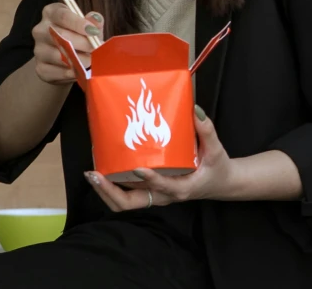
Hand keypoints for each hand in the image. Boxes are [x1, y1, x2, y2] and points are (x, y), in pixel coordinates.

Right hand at [32, 3, 103, 85]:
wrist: (64, 61)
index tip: (93, 31)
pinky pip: (58, 72)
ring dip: (80, 60)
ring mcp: (38, 50)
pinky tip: (81, 71)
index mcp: (51, 13)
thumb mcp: (88, 26)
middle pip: (61, 36)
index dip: (78, 23)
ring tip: (92, 61)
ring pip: (60, 56)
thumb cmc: (78, 37)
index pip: (62, 16)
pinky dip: (72, 73)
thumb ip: (93, 22)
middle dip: (84, 43)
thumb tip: (96, 19)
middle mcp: (40, 30)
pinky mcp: (40, 68)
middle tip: (98, 49)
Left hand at [84, 106, 234, 209]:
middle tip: (94, 175)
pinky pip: (127, 192)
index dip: (150, 178)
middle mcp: (164, 195)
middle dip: (109, 192)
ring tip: (91, 172)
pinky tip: (102, 166)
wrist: (220, 183)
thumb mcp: (216, 148)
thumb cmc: (217, 166)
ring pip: (125, 201)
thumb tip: (194, 109)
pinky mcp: (150, 190)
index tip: (136, 167)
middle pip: (131, 203)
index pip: (163, 186)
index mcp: (182, 187)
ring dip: (106, 190)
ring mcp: (155, 194)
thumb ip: (206, 129)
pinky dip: (112, 184)